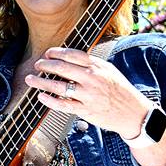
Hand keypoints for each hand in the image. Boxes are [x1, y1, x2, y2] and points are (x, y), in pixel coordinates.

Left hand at [24, 47, 152, 137]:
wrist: (135, 113)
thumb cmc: (121, 91)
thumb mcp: (110, 71)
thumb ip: (91, 64)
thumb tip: (69, 58)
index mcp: (98, 66)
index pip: (72, 55)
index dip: (56, 53)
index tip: (47, 53)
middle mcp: (92, 78)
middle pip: (62, 68)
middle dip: (45, 65)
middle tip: (36, 65)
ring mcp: (88, 95)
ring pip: (58, 86)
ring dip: (40, 82)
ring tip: (30, 79)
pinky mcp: (86, 110)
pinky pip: (63, 104)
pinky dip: (49, 100)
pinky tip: (40, 96)